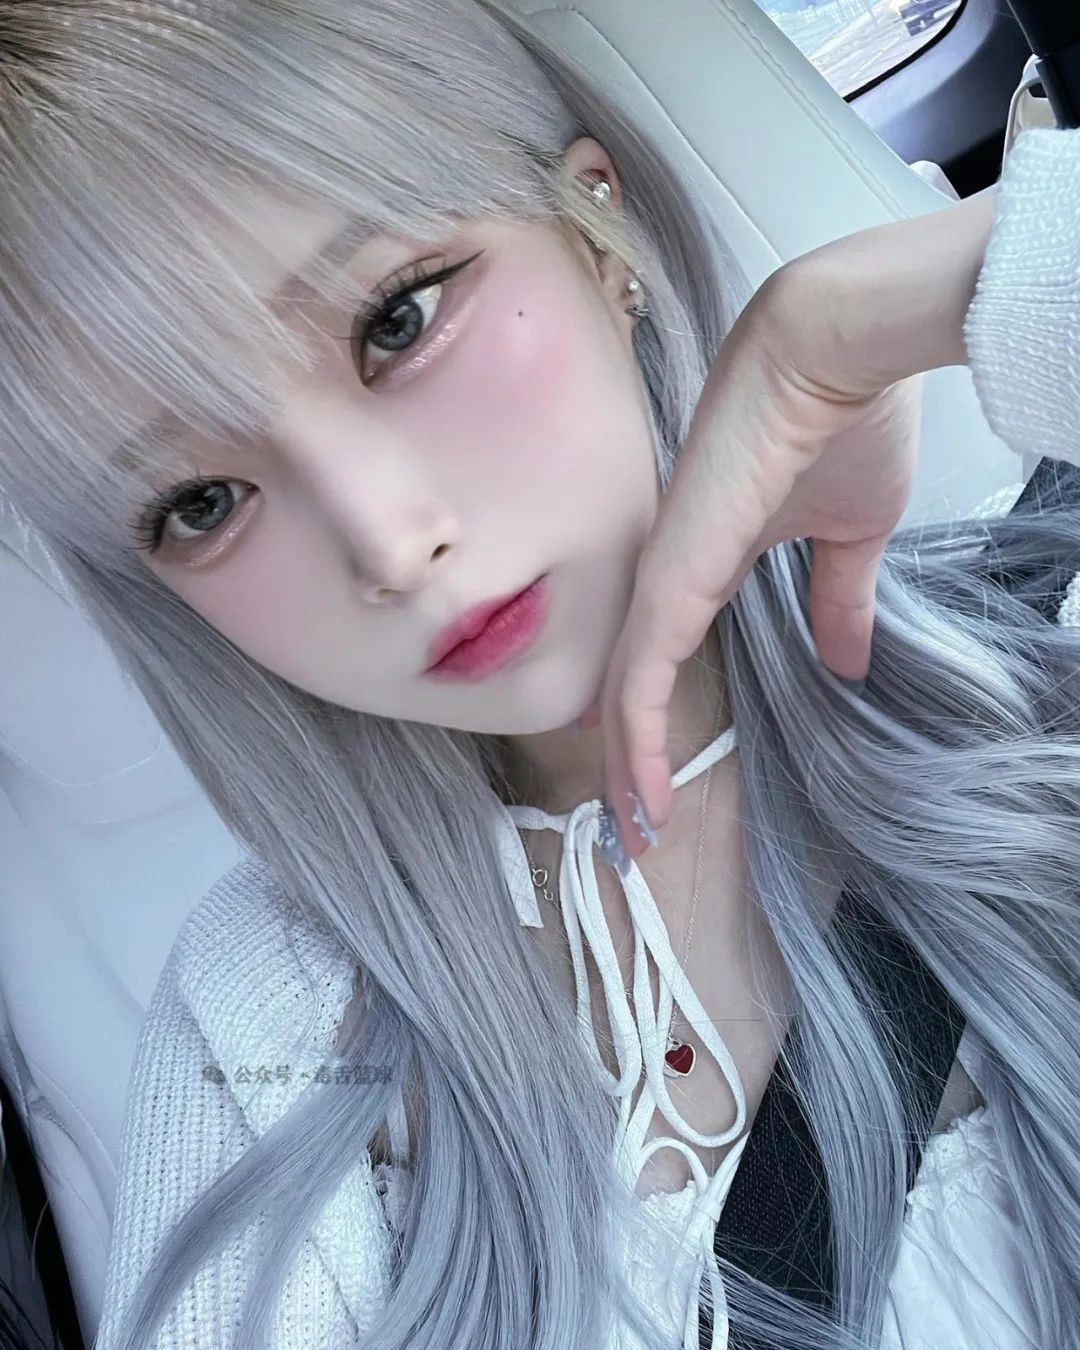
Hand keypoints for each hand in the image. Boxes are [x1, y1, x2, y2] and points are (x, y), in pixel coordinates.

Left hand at [587, 190, 997, 863]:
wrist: (835, 350)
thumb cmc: (843, 423)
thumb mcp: (850, 534)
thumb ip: (837, 600)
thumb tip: (850, 663)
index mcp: (702, 561)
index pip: (661, 657)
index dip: (655, 722)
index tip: (665, 785)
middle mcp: (667, 573)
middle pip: (630, 683)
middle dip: (628, 762)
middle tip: (633, 833)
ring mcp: (662, 576)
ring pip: (623, 691)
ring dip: (624, 768)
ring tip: (632, 836)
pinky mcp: (671, 578)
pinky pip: (640, 676)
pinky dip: (636, 740)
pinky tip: (642, 795)